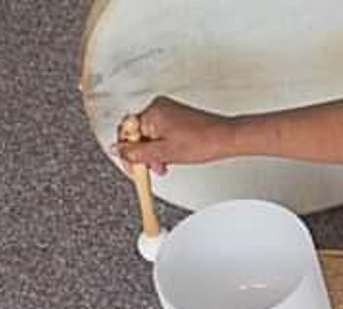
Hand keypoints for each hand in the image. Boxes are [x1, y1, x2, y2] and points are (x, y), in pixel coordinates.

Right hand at [117, 97, 236, 173]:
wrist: (225, 138)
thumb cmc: (202, 142)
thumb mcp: (164, 153)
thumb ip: (138, 153)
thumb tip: (117, 150)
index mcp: (152, 113)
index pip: (126, 132)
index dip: (128, 152)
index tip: (133, 166)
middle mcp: (158, 107)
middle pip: (138, 133)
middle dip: (143, 153)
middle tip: (153, 167)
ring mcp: (167, 110)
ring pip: (149, 133)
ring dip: (154, 152)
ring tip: (165, 163)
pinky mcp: (176, 115)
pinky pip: (160, 131)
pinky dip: (163, 145)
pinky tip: (172, 154)